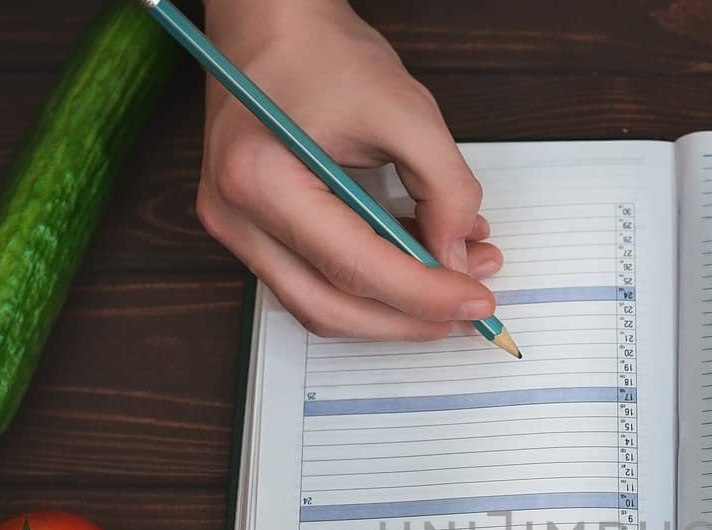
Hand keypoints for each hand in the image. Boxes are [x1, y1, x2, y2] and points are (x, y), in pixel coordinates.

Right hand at [196, 0, 501, 339]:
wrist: (270, 23)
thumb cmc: (323, 53)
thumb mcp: (407, 110)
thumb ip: (446, 188)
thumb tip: (459, 258)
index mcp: (260, 180)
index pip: (353, 267)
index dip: (423, 294)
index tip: (477, 301)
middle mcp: (234, 216)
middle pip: (332, 307)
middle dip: (410, 318)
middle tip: (471, 306)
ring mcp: (235, 229)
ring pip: (322, 306)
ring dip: (394, 308)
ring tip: (458, 279)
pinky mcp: (253, 231)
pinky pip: (314, 282)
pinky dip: (371, 286)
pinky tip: (422, 262)